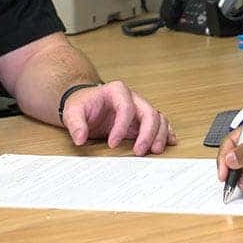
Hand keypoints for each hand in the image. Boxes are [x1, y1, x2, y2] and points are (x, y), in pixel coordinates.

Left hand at [61, 80, 176, 155]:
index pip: (125, 107)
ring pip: (158, 118)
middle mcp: (133, 97)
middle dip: (147, 133)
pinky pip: (160, 122)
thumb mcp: (73, 112)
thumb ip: (75, 124)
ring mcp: (140, 108)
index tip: (112, 144)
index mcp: (117, 90)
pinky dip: (166, 132)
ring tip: (155, 150)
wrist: (87, 102)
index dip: (121, 127)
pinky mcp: (143, 119)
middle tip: (139, 152)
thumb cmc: (82, 105)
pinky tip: (169, 142)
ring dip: (159, 134)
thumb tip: (80, 138)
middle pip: (148, 112)